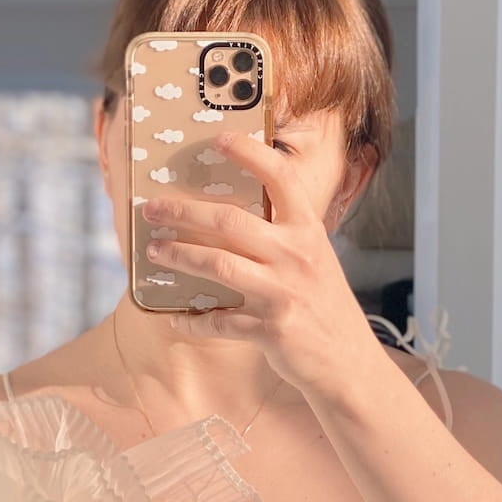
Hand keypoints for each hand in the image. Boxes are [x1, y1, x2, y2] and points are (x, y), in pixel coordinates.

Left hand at [139, 129, 374, 396]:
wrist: (349, 362)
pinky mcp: (271, 330)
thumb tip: (232, 218)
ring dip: (180, 257)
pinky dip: (194, 321)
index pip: (281, 179)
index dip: (250, 154)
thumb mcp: (315, 260)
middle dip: (184, 212)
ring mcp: (283, 293)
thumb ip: (283, 237)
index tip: (219, 138)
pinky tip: (177, 317)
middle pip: (230, 222)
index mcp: (308, 232)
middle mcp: (296, 256)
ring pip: (218, 266)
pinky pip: (220, 322)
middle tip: (152, 208)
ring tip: (155, 252)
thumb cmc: (326, 306)